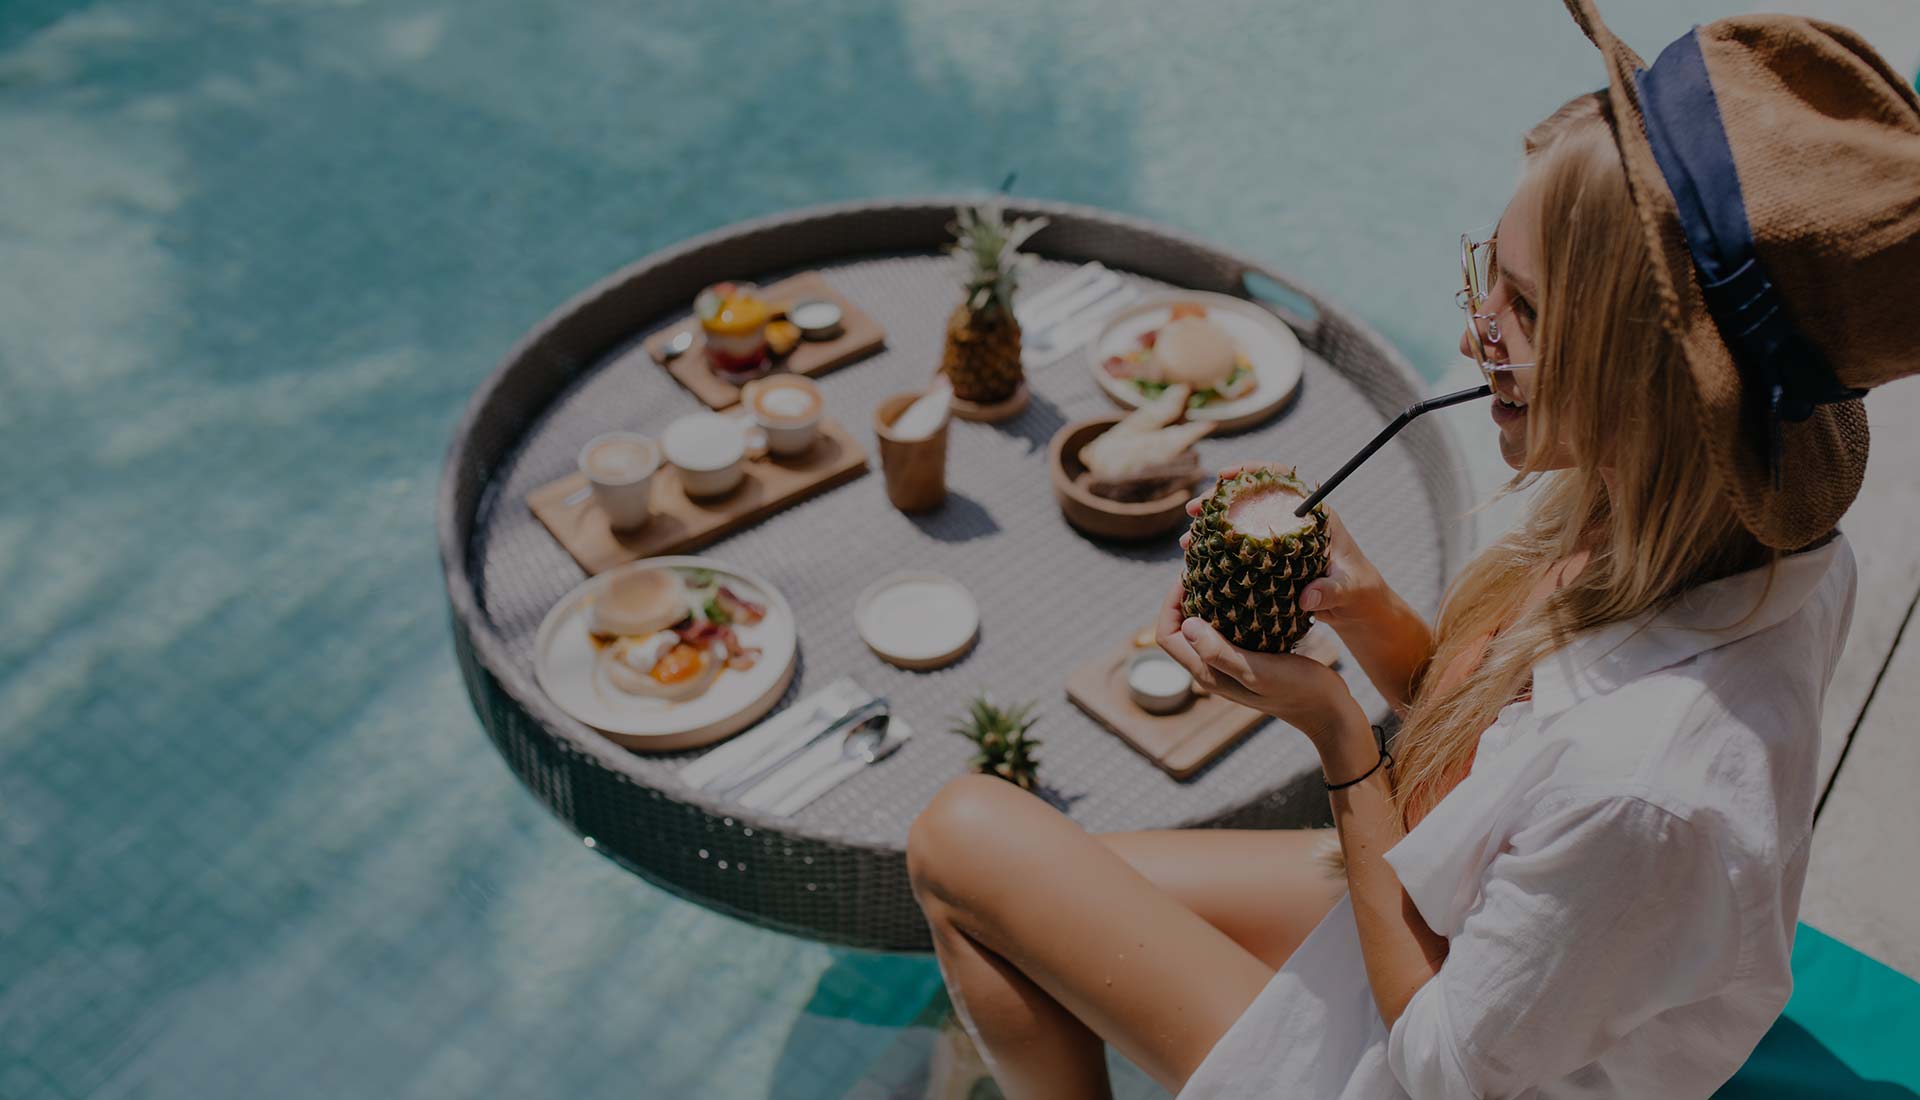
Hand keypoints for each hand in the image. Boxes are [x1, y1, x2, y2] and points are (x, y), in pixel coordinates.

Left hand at [1155, 579, 1369, 748]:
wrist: (1328, 710)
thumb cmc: (1296, 690)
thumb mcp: (1257, 671)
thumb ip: (1220, 652)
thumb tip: (1187, 625)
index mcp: (1206, 672)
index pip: (1166, 635)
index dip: (1170, 604)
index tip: (1190, 579)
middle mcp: (1212, 670)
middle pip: (1181, 629)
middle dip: (1185, 598)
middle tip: (1206, 571)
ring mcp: (1229, 665)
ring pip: (1203, 628)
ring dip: (1207, 603)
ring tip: (1224, 577)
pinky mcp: (1248, 658)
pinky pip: (1227, 630)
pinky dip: (1228, 610)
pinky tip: (1247, 594)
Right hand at [1182, 468, 1388, 633]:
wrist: (1360, 609)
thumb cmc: (1361, 593)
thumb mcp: (1349, 591)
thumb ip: (1330, 591)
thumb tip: (1308, 597)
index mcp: (1314, 515)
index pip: (1280, 479)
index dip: (1251, 471)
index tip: (1224, 475)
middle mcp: (1294, 522)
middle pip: (1251, 498)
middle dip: (1218, 501)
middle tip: (1193, 511)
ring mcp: (1280, 540)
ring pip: (1240, 523)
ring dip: (1212, 529)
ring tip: (1187, 542)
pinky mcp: (1271, 560)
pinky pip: (1240, 549)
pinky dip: (1219, 553)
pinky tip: (1199, 564)